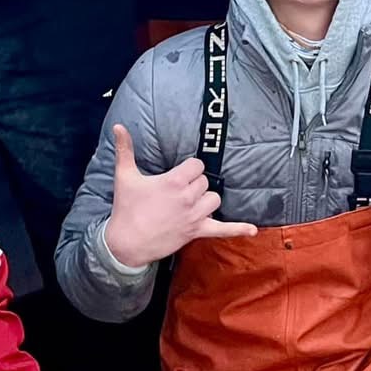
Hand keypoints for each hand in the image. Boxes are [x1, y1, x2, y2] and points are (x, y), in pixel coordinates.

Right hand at [102, 124, 256, 267]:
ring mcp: (195, 216)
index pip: (197, 165)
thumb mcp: (124, 175)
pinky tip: (252, 230)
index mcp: (175, 181)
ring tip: (191, 201)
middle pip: (205, 181)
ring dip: (206, 199)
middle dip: (194, 184)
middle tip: (177, 190)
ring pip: (214, 199)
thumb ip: (124, 149)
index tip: (178, 174)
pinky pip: (223, 230)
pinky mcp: (197, 232)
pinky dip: (238, 229)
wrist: (126, 243)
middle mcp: (188, 197)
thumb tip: (118, 127)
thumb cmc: (126, 208)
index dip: (188, 169)